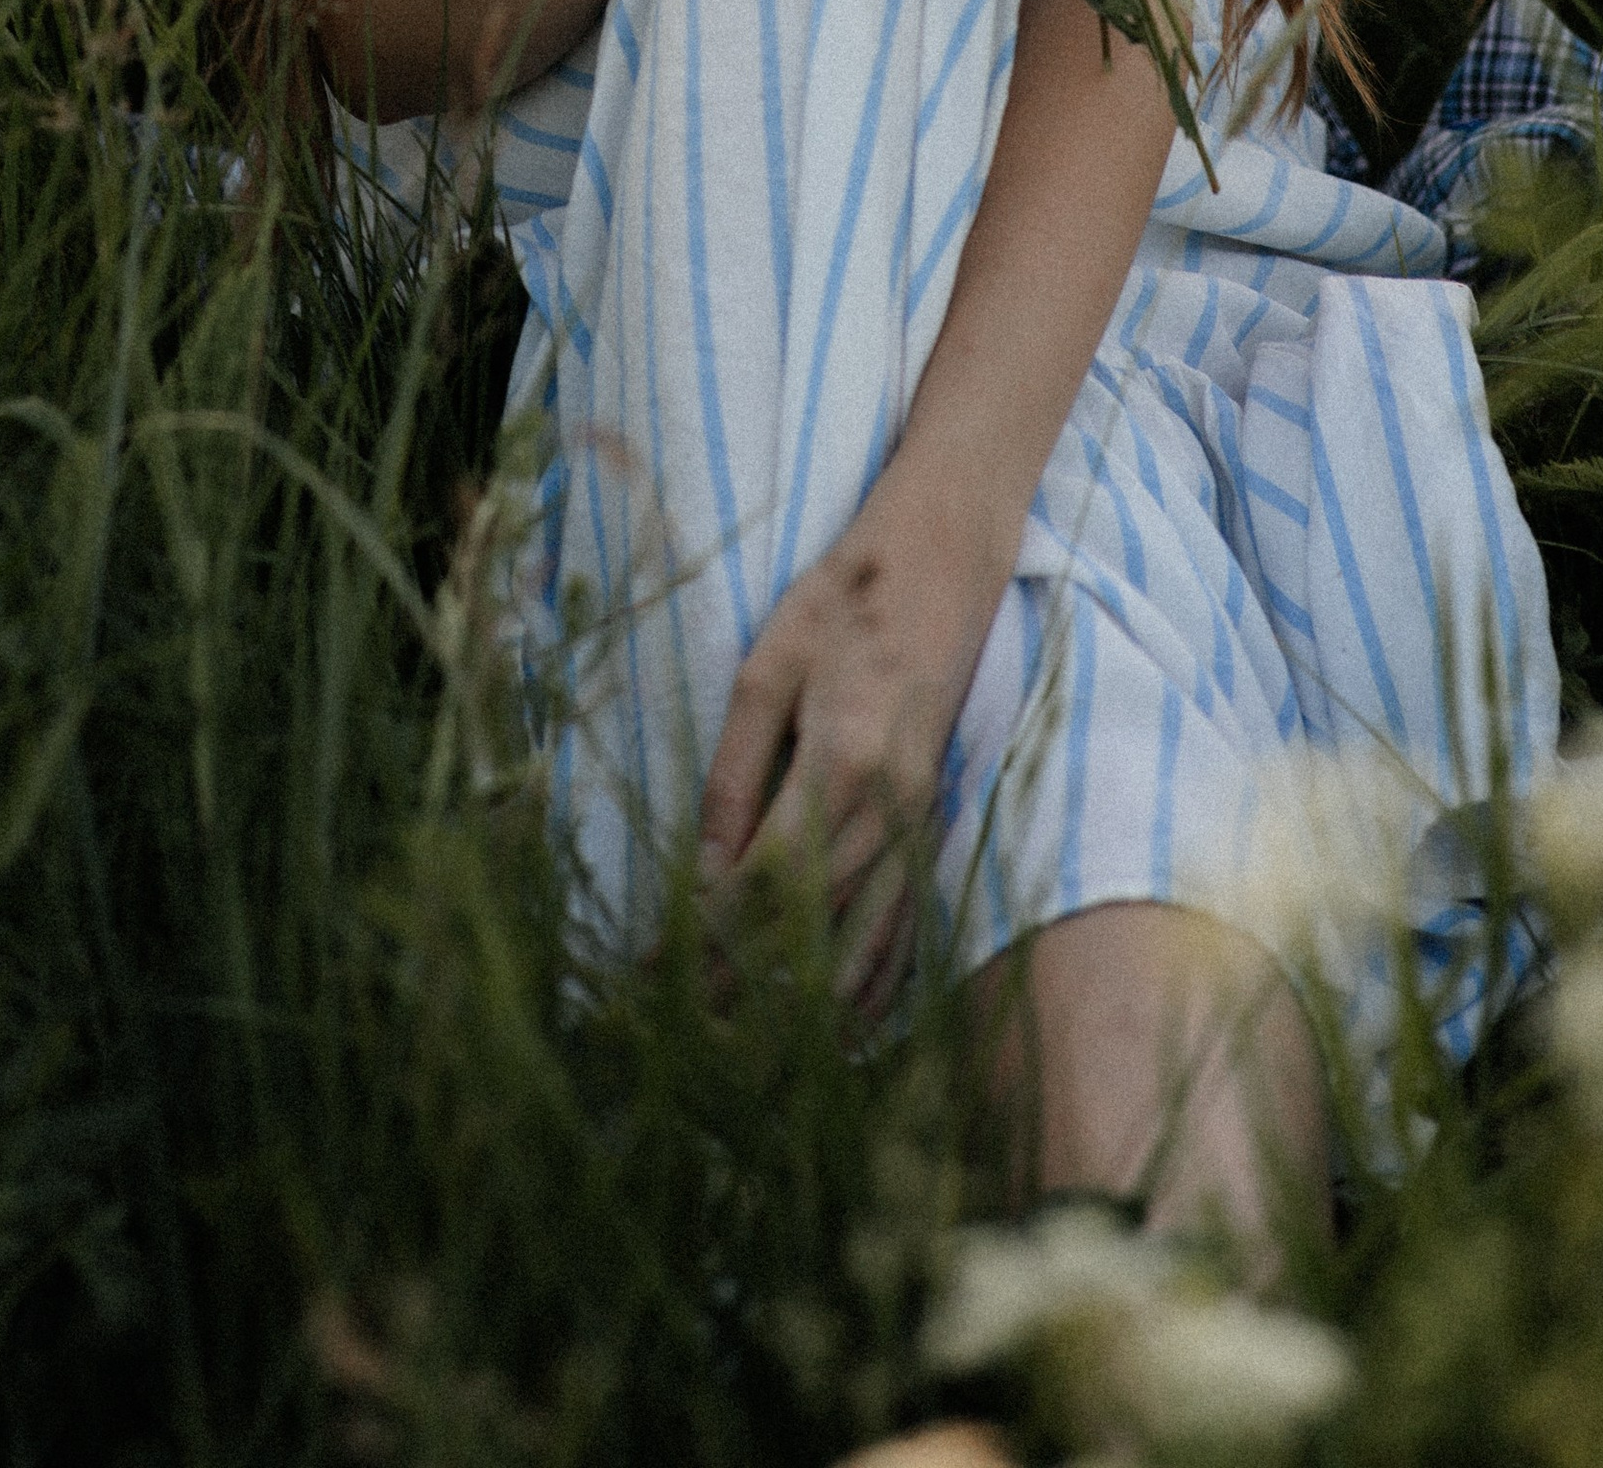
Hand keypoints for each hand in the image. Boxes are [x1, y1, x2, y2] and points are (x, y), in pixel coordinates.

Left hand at [698, 498, 1007, 1014]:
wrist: (942, 559)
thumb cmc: (841, 601)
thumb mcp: (765, 670)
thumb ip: (733, 773)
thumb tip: (702, 870)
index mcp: (844, 759)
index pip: (769, 879)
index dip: (713, 934)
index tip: (660, 970)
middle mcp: (894, 805)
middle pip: (815, 924)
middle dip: (748, 984)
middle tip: (688, 1029)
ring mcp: (926, 819)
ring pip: (869, 940)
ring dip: (811, 1001)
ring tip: (753, 1044)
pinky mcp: (941, 820)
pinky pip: (911, 921)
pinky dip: (878, 978)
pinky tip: (846, 1020)